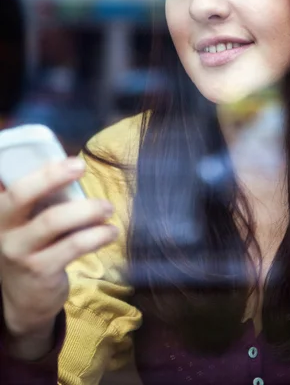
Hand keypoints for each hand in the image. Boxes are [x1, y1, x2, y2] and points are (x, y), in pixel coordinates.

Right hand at [0, 157, 117, 356]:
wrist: (24, 299)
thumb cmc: (34, 246)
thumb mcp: (29, 223)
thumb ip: (44, 200)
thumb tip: (73, 168)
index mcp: (2, 211)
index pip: (15, 184)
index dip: (43, 170)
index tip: (72, 160)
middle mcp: (4, 229)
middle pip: (23, 196)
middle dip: (53, 177)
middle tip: (82, 167)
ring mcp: (20, 251)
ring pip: (52, 221)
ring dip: (85, 210)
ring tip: (108, 208)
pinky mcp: (40, 271)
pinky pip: (72, 246)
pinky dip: (96, 236)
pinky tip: (110, 232)